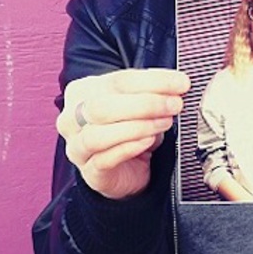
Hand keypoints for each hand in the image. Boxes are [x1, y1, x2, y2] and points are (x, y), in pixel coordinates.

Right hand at [57, 68, 189, 198]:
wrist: (126, 167)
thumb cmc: (130, 128)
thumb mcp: (140, 102)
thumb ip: (154, 91)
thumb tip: (179, 83)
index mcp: (83, 91)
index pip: (118, 81)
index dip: (153, 81)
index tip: (180, 83)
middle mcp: (72, 118)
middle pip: (102, 106)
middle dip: (145, 104)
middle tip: (174, 105)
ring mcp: (76, 147)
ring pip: (98, 134)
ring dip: (138, 127)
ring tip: (164, 123)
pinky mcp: (89, 172)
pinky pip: (105, 159)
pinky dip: (130, 147)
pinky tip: (148, 141)